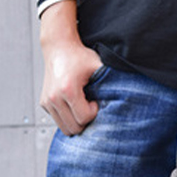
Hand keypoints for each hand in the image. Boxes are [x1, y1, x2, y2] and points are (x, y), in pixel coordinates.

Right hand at [39, 0, 102, 135]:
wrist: (59, 47)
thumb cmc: (80, 57)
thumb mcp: (100, 66)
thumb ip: (113, 80)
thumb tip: (132, 93)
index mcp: (68, 90)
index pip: (84, 118)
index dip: (93, 112)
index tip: (95, 101)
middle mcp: (54, 97)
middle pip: (73, 128)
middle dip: (85, 121)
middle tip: (90, 106)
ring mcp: (47, 101)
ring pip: (64, 128)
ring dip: (76, 122)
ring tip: (82, 106)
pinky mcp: (44, 103)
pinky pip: (58, 121)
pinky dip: (68, 118)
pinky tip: (74, 105)